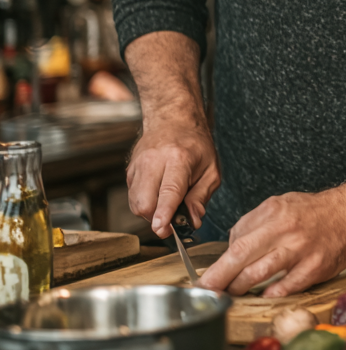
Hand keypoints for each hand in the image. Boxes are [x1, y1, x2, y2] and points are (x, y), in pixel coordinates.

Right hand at [127, 117, 219, 239]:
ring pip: (136, 203)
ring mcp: (138, 165)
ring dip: (151, 213)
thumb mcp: (211, 169)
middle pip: (145, 202)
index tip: (162, 229)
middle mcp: (153, 161)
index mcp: (178, 158)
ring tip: (168, 203)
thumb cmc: (195, 145)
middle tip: (172, 221)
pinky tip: (158, 194)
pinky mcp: (129, 171)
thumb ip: (202, 197)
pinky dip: (145, 204)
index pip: (169, 191)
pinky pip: (133, 197)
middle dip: (156, 219)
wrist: (173, 120)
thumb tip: (193, 221)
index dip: (165, 213)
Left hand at [198, 189, 345, 297]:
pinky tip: (264, 295)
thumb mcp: (282, 204)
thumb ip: (256, 223)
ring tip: (231, 294)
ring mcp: (301, 249)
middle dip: (218, 277)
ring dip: (240, 287)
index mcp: (275, 211)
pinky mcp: (314, 267)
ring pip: (259, 273)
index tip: (206, 277)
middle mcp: (286, 229)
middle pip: (241, 256)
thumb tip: (232, 247)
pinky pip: (286, 286)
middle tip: (205, 291)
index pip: (236, 239)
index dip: (218, 262)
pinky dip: (271, 293)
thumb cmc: (314, 212)